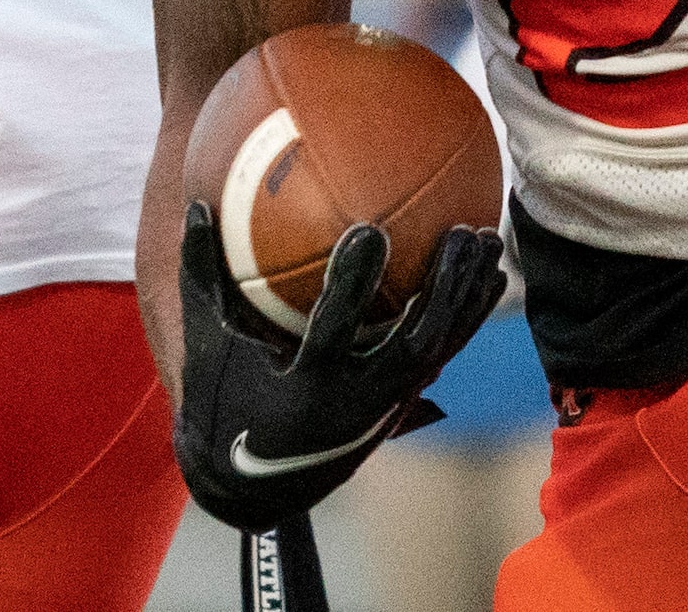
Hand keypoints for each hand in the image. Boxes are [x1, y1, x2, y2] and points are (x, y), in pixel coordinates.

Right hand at [173, 201, 505, 531]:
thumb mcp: (206, 344)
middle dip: (441, 292)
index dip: (354, 285)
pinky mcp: (399, 405)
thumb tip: (197, 203)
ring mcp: (383, 407)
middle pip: (411, 346)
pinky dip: (467, 317)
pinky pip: (441, 357)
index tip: (372, 230)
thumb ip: (203, 276)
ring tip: (489, 240)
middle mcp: (354, 403)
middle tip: (460, 234)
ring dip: (466, 298)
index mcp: (304, 390)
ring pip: (437, 351)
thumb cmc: (221, 403)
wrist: (253, 485)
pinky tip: (490, 276)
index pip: (334, 333)